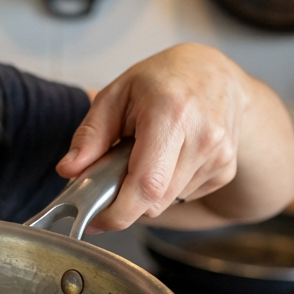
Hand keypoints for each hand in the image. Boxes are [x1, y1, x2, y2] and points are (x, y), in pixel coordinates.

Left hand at [56, 43, 293, 231]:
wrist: (214, 73)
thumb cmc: (159, 80)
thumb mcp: (114, 95)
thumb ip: (90, 135)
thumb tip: (68, 171)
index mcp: (171, 115)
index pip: (146, 184)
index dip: (118, 211)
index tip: (94, 220)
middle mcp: (203, 138)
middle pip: (155, 200)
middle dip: (124, 201)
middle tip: (108, 177)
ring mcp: (220, 157)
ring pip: (168, 201)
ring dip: (144, 191)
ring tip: (140, 155)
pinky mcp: (225, 170)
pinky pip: (184, 195)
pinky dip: (165, 186)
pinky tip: (164, 157)